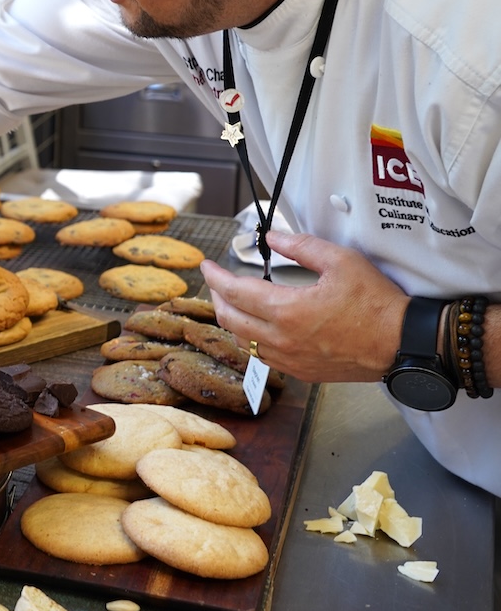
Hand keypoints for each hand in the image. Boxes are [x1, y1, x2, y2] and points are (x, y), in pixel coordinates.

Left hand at [199, 229, 408, 382]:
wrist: (403, 344)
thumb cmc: (376, 303)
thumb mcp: (341, 261)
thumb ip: (301, 246)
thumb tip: (272, 237)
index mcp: (287, 311)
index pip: (234, 292)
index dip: (215, 277)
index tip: (207, 266)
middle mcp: (282, 340)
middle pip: (230, 320)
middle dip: (217, 298)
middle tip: (217, 282)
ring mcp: (291, 360)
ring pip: (242, 342)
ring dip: (232, 321)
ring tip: (233, 302)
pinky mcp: (302, 373)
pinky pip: (263, 358)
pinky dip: (251, 340)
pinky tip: (257, 329)